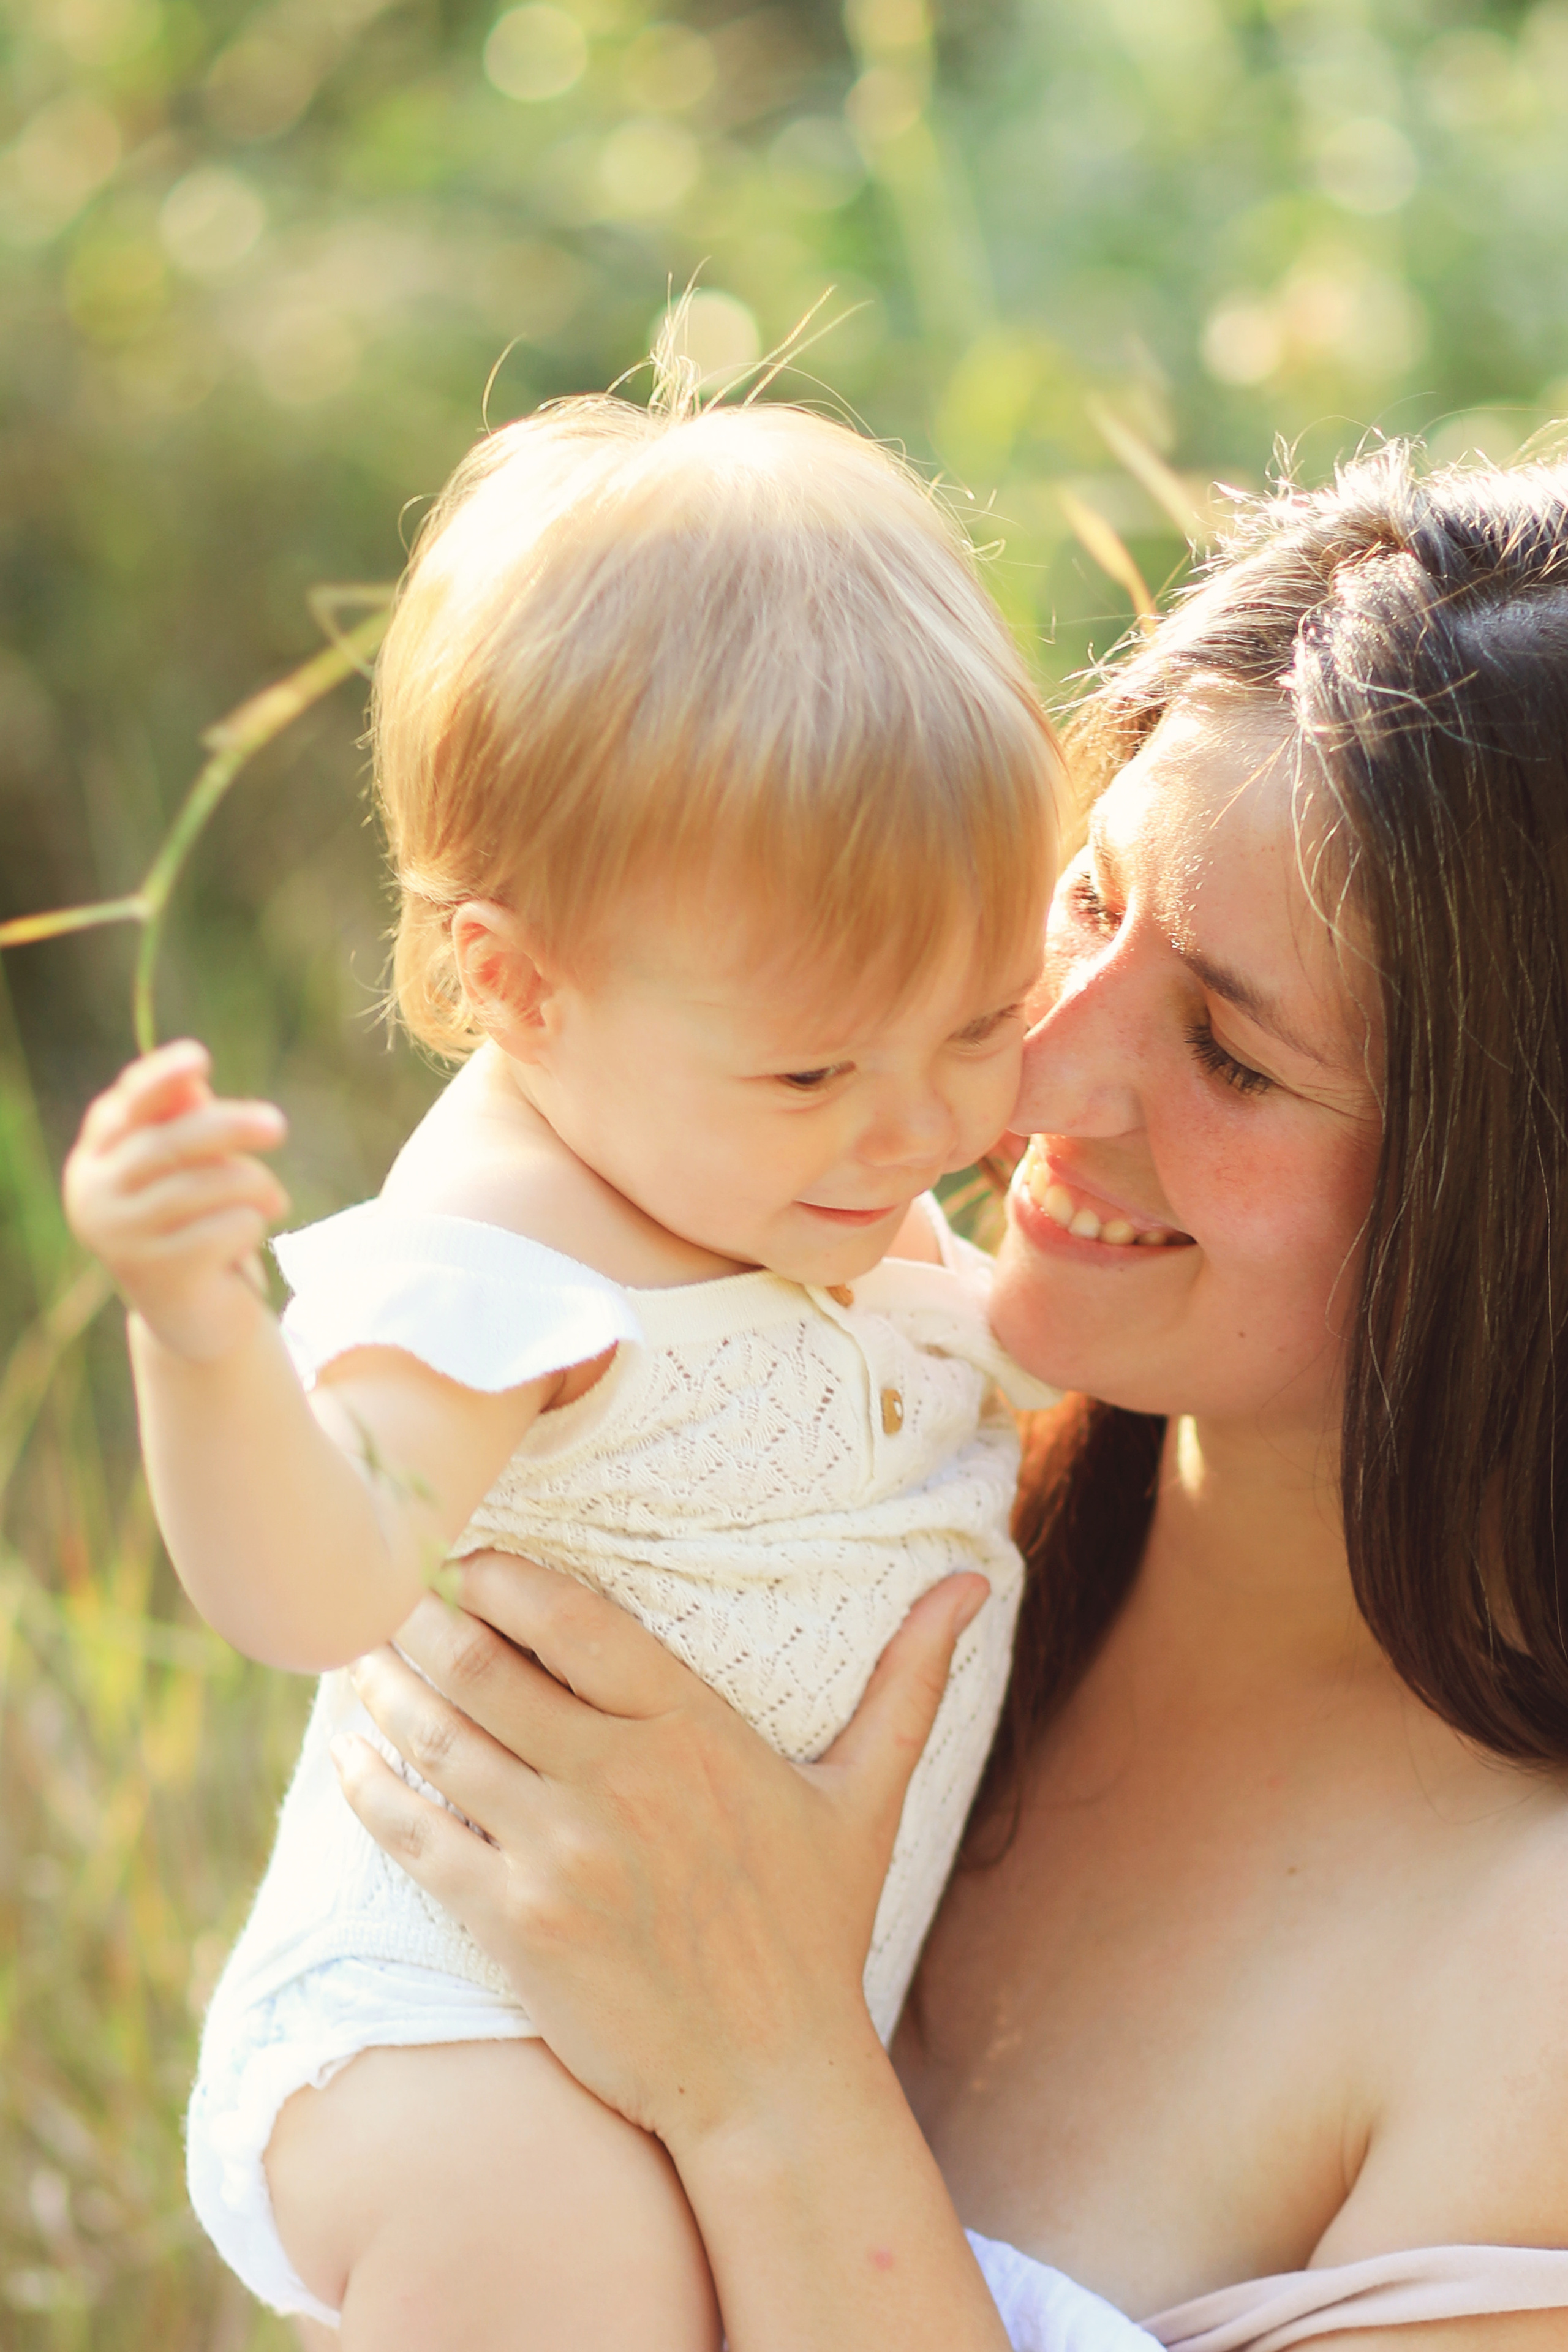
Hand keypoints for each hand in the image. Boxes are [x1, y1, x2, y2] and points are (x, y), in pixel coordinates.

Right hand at [63, 1038, 289, 1361]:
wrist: (195, 1317)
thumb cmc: (194, 1224)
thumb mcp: (189, 1171)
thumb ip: (185, 1125)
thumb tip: (192, 1083)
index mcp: (96, 1161)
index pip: (124, 1108)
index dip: (161, 1079)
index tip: (201, 1058)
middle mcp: (95, 1198)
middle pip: (168, 1143)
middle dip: (231, 1126)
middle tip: (279, 1126)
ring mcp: (122, 1239)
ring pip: (205, 1185)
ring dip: (256, 1186)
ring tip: (274, 1199)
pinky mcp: (161, 1275)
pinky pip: (226, 1228)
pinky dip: (252, 1225)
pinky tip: (250, 1237)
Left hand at [331, 1553, 988, 2161]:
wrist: (769, 2080)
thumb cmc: (816, 1929)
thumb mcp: (867, 1796)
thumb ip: (910, 1679)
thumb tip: (975, 1580)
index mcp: (695, 1733)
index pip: (576, 1621)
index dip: (508, 1576)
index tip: (470, 1553)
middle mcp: (620, 1782)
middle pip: (484, 1668)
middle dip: (423, 1619)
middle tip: (387, 1592)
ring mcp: (559, 1857)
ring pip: (439, 1743)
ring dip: (383, 1690)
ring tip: (356, 1656)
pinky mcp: (513, 1928)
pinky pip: (416, 1839)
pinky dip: (369, 1790)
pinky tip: (346, 1757)